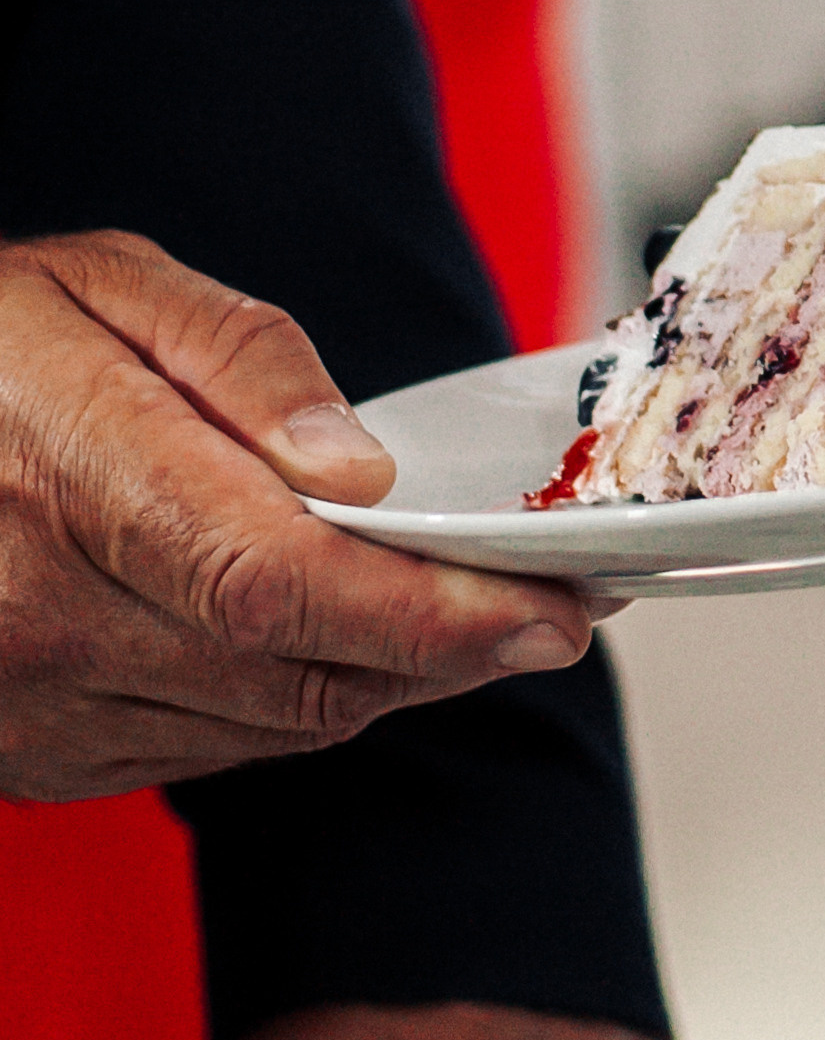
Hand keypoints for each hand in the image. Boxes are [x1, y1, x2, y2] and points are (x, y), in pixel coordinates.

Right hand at [0, 229, 590, 796]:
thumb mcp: (103, 284)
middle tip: (558, 607)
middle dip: (452, 653)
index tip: (552, 608)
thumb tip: (359, 469)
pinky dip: (302, 701)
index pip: (287, 587)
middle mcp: (46, 618)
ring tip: (477, 616)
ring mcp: (35, 705)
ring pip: (273, 726)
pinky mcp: (38, 755)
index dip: (434, 616)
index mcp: (73, 483)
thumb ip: (243, 362)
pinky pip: (214, 748)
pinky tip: (350, 642)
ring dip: (393, 683)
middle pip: (302, 676)